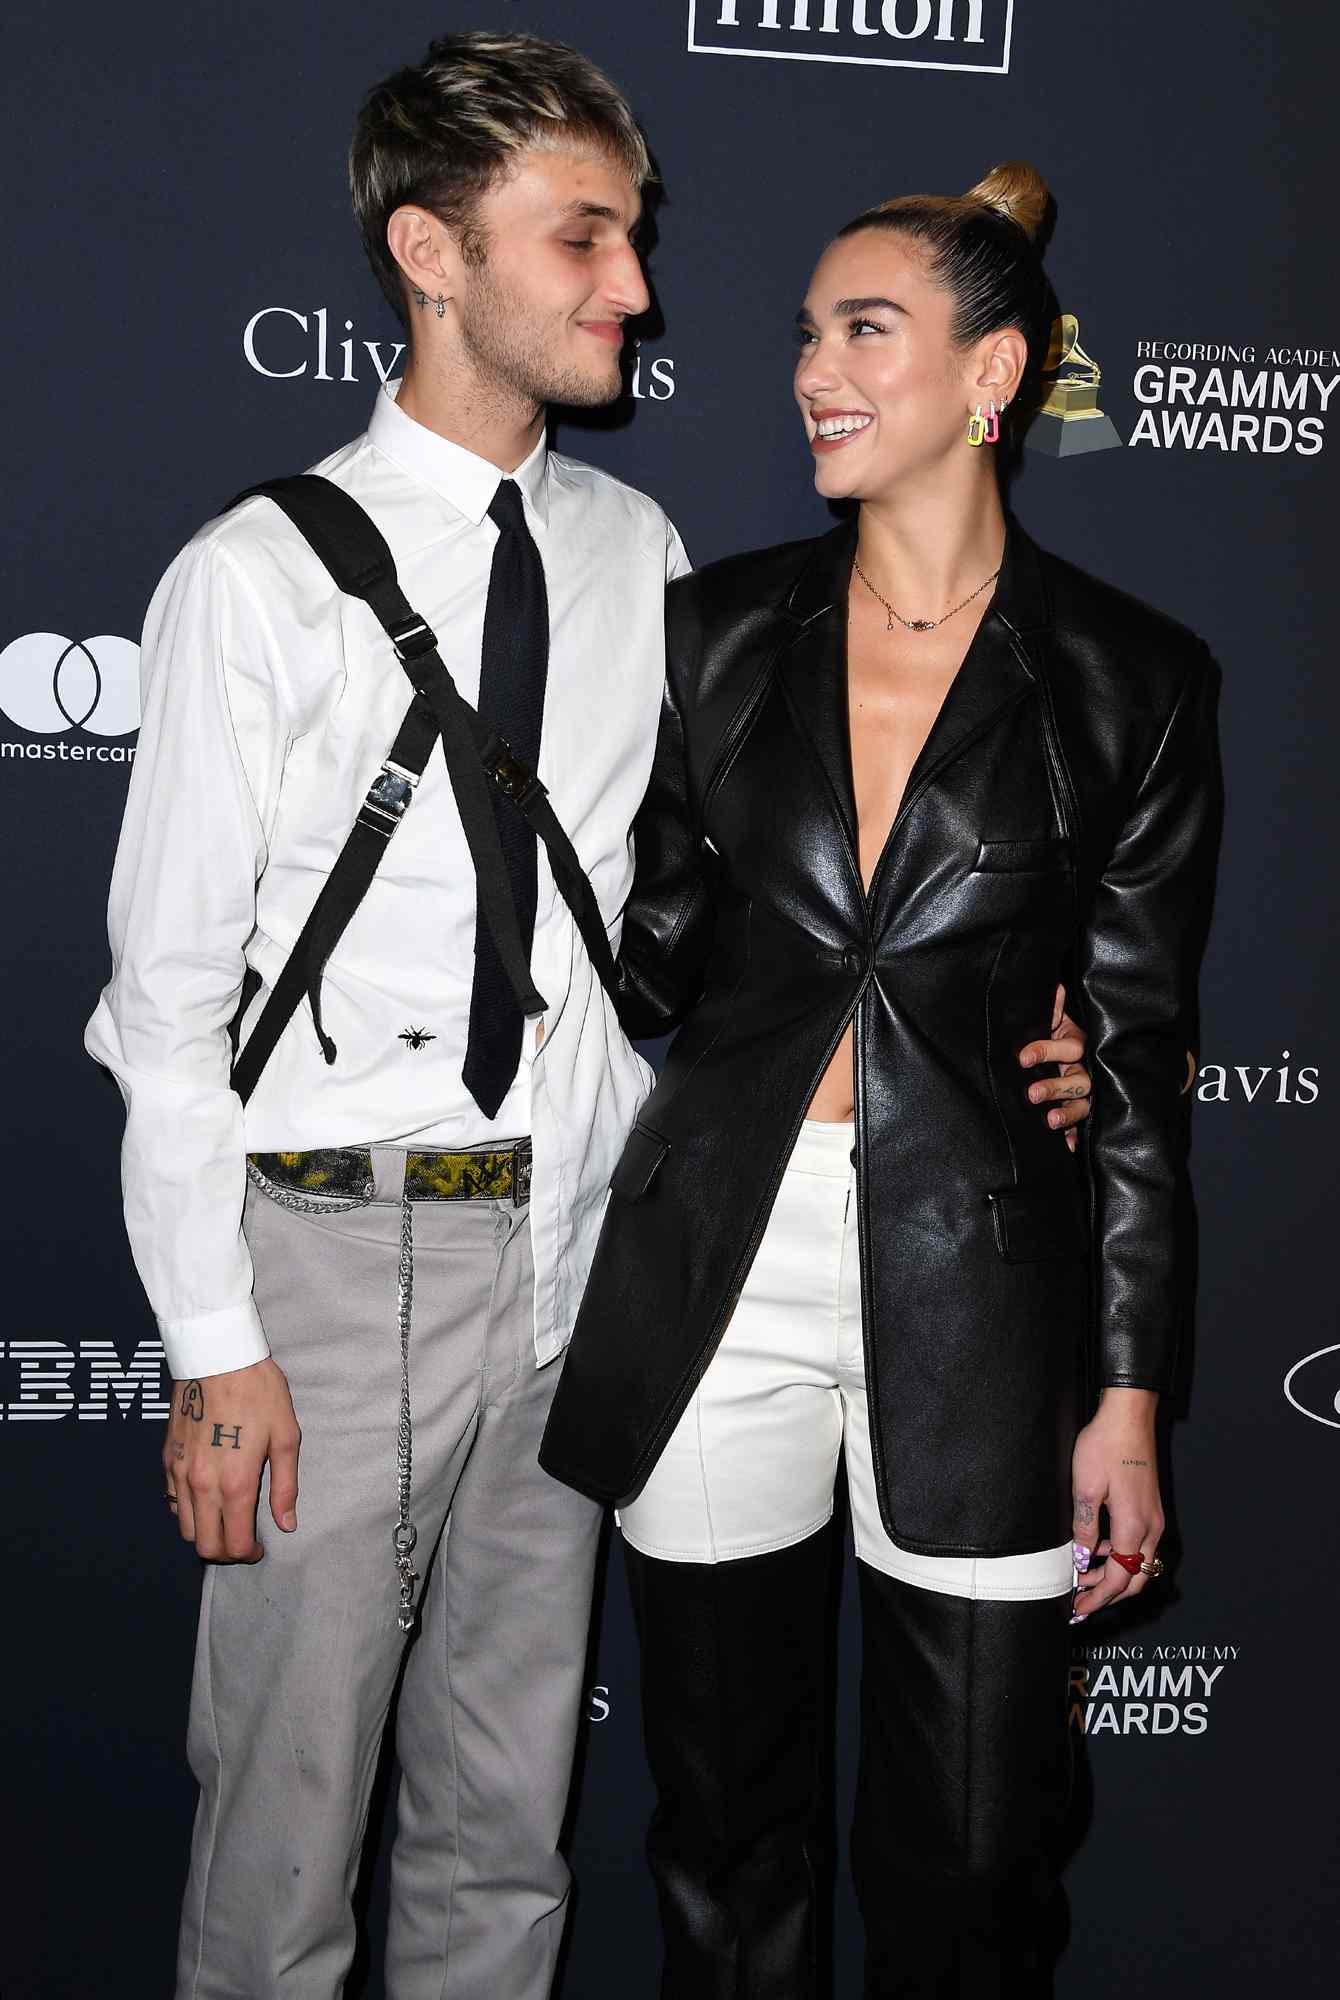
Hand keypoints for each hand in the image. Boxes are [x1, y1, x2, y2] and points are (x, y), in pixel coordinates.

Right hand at [162, 1359, 301, 1561]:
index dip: (248, 1555)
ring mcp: (180, 1473)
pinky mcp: (167, 1459)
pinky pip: (171, 1502)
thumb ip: (286, 1486)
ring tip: (225, 1521)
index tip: (259, 1548)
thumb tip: (286, 1524)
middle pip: (205, 1545)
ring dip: (204, 1534)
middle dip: (225, 1552)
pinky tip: (206, 1498)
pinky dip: (187, 1511)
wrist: (219, 1356)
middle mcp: (203, 1484)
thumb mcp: (286, 1436)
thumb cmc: (259, 1391)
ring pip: (184, 1528)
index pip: (234, 1544)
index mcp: (236, 1482)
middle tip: (242, 1541)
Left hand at [1018, 983, 1091, 1153]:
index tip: (1022, 1058)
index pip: (1068, 1048)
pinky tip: (1066, 1146)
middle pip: (1077, 1081)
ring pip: (1081, 1105)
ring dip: (1068, 1114)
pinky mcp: (1076, 1110)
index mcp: (1076, 1044)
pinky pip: (1080, 1127)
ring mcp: (1081, 1093)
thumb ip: (1052, 1009)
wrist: (1059, 1049)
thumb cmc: (1052, 1033)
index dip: (1046, 1051)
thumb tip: (1054, 987)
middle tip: (1030, 1094)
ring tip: (1050, 1121)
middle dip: (1054, 1087)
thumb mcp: (1051, 1020)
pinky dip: (1073, 1137)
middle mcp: (1082, 1069)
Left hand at [1070, 1387, 1163, 1619]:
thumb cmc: (1106, 1445)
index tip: (1078, 1608)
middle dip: (1109, 1594)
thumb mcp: (1085, 1488)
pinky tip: (1098, 1549)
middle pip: (1136, 1578)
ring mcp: (1154, 1517)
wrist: (1128, 1417)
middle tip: (1081, 1602)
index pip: (1120, 1578)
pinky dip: (1121, 1556)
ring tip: (1084, 1577)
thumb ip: (1085, 1529)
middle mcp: (1151, 1526)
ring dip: (1114, 1575)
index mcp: (1134, 1525)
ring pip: (1139, 1562)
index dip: (1099, 1597)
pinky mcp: (1151, 1508)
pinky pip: (1139, 1544)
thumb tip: (1082, 1560)